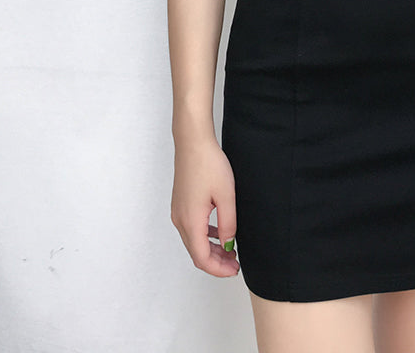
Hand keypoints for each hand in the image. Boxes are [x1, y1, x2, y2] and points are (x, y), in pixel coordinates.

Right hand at [171, 136, 239, 277]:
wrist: (193, 143)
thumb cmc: (209, 165)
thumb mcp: (226, 196)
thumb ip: (228, 223)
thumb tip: (229, 244)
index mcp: (191, 221)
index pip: (202, 258)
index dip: (218, 269)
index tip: (234, 270)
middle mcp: (180, 220)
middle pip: (196, 253)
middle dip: (216, 262)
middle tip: (236, 264)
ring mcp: (178, 212)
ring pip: (194, 241)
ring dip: (211, 250)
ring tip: (231, 251)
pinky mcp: (181, 204)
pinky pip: (192, 229)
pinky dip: (206, 237)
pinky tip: (220, 233)